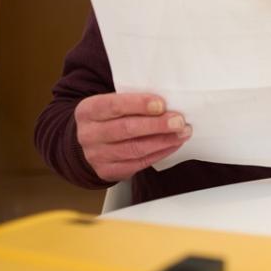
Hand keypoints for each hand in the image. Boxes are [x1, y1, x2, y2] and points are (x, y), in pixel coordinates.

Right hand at [74, 93, 191, 181]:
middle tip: (179, 121)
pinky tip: (173, 144)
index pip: (113, 106)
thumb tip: (168, 100)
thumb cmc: (110, 116)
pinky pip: (138, 163)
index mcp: (88, 111)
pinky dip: (160, 153)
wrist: (91, 141)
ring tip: (182, 133)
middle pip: (126, 129)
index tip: (161, 104)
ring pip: (134, 149)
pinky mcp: (108, 171)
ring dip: (163, 141)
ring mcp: (96, 155)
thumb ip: (133, 99)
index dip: (139, 104)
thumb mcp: (112, 102)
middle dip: (156, 125)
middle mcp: (89, 134)